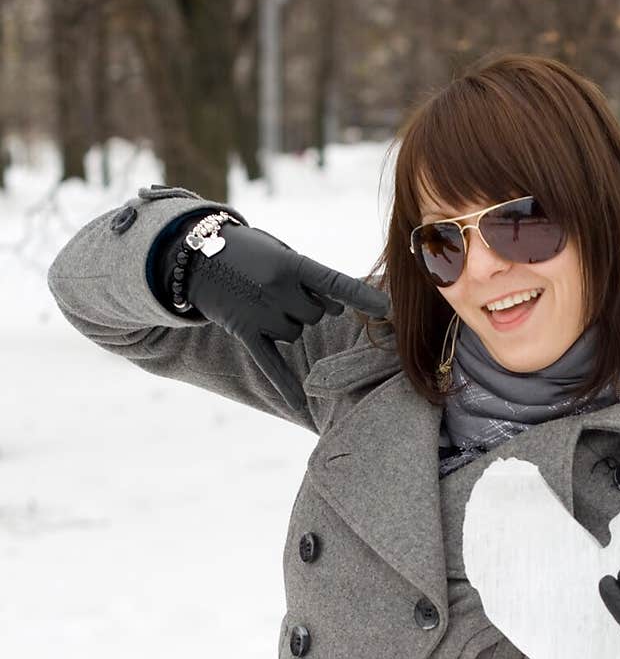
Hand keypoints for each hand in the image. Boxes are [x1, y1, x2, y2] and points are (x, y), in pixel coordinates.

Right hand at [159, 220, 389, 411]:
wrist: (194, 256)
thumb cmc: (248, 251)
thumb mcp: (280, 252)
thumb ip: (309, 278)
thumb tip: (338, 307)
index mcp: (291, 264)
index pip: (334, 283)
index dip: (360, 297)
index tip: (386, 309)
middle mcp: (277, 290)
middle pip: (318, 314)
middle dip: (310, 306)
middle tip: (284, 290)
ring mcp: (260, 313)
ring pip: (296, 334)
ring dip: (288, 324)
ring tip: (264, 303)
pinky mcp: (245, 333)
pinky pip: (272, 364)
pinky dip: (286, 384)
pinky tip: (301, 406)